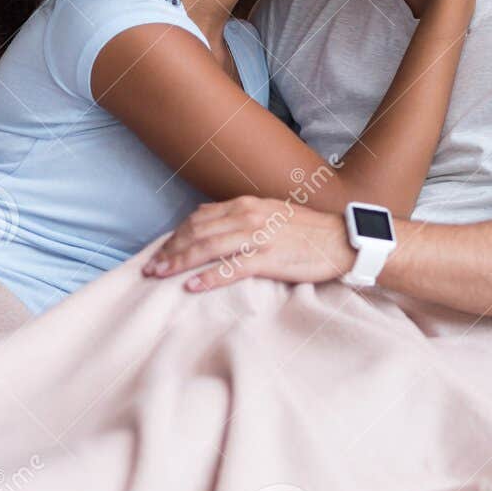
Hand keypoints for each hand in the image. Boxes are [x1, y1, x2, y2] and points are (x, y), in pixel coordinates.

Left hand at [143, 198, 355, 291]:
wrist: (341, 240)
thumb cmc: (305, 230)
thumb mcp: (268, 212)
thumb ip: (237, 215)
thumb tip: (204, 216)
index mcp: (245, 204)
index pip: (198, 219)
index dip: (175, 236)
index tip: (159, 252)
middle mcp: (247, 216)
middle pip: (197, 232)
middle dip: (170, 250)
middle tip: (150, 268)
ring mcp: (258, 236)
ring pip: (208, 247)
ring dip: (180, 262)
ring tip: (160, 275)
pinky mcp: (270, 258)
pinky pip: (233, 268)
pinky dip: (210, 276)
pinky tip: (193, 286)